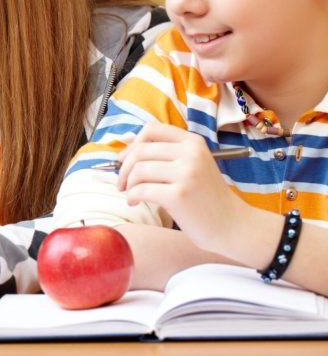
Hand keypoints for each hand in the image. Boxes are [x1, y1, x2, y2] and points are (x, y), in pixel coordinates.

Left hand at [116, 122, 252, 252]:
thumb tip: (126, 153)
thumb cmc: (206, 197)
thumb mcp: (192, 166)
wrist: (232, 225)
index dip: (132, 144)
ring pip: (138, 170)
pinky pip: (141, 190)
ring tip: (131, 194)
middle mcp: (190, 154)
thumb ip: (166, 155)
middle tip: (122, 183)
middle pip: (140, 150)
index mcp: (193, 142)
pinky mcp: (178, 195)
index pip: (152, 129)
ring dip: (127, 183)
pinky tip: (135, 202)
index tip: (124, 159)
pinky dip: (132, 196)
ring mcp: (186, 174)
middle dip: (124, 167)